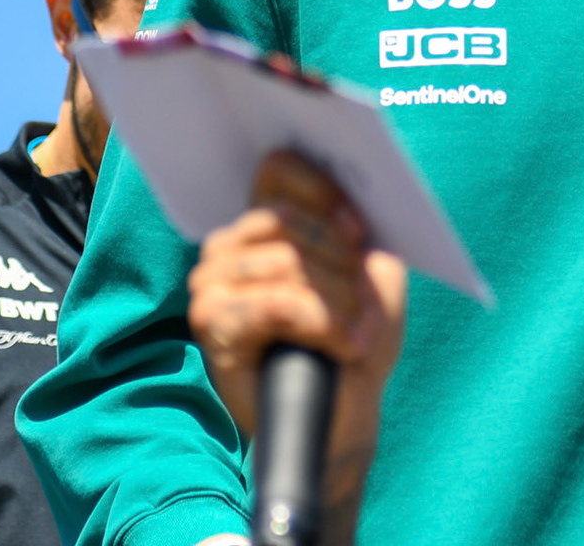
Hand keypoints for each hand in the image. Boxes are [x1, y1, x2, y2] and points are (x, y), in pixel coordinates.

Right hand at [188, 150, 406, 528]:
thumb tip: (350, 210)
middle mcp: (228, 244)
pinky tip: (345, 345)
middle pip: (291, 221)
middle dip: (343, 262)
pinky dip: (324, 324)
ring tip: (359, 332)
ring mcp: (212, 282)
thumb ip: (359, 233)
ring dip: (340, 299)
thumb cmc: (356, 338)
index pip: (279, 170)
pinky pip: (278, 303)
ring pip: (288, 263)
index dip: (324, 192)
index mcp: (265, 222)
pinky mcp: (212, 323)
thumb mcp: (372, 274)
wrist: (344, 413)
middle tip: (367, 303)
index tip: (359, 230)